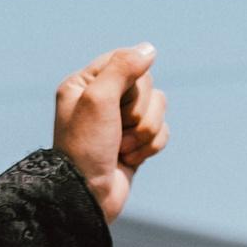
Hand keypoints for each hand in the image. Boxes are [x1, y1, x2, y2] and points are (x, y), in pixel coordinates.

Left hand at [53, 46, 167, 225]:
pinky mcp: (136, 145)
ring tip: (122, 149)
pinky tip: (131, 160)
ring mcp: (120, 123)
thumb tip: (148, 48)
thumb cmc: (85, 148)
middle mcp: (102, 101)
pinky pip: (161, 132)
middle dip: (138, 111)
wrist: (87, 197)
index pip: (125, 61)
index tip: (117, 99)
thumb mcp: (98, 99)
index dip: (131, 79)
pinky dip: (151, 146)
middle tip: (117, 129)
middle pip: (146, 84)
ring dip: (145, 131)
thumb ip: (123, 68)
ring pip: (158, 107)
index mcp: (85, 84)